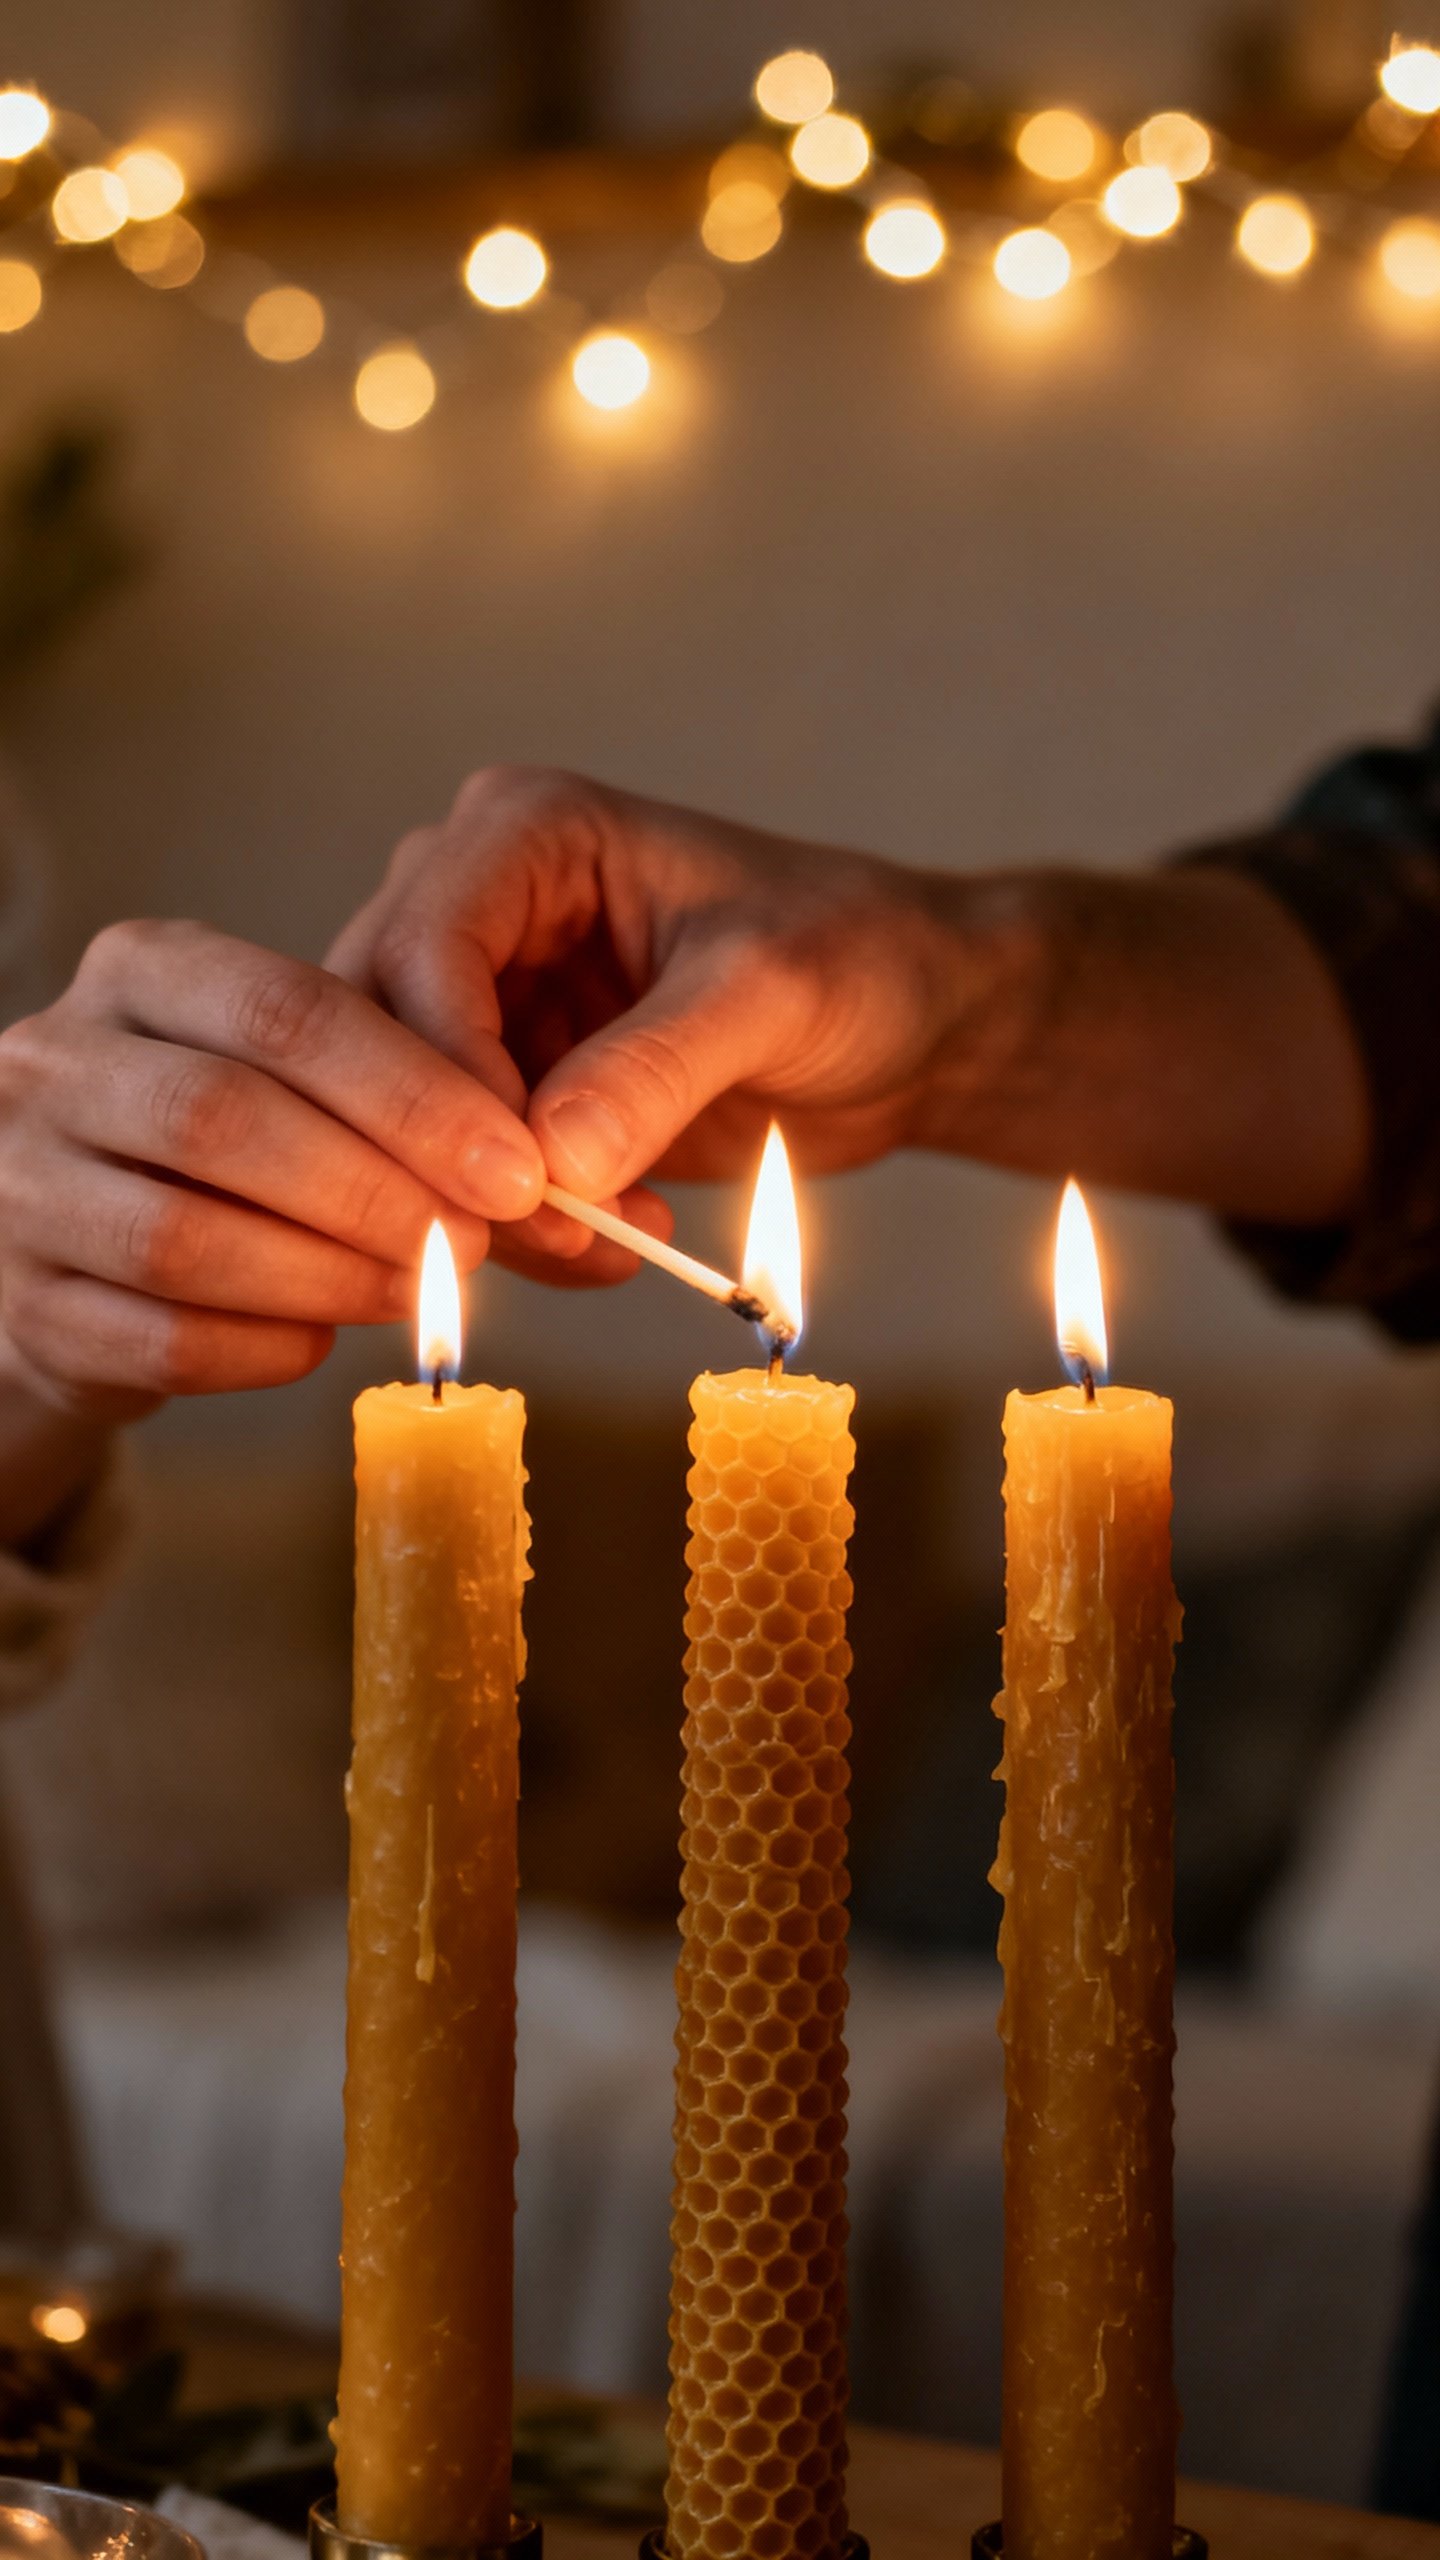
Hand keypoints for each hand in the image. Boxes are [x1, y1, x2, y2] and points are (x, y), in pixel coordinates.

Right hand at [0, 918, 545, 1420]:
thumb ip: (419, 1109)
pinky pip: (159, 1342)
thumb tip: (576, 1186)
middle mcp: (56, 1060)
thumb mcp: (308, 1077)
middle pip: (227, 1121)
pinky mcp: (26, 1306)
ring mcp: (21, 1184)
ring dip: (327, 1277)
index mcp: (144, 971)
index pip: (289, 1011)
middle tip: (477, 1243)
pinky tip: (325, 1340)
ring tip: (417, 1295)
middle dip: (376, 1192)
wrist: (84, 1242)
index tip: (517, 1168)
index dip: (416, 1095)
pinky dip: (264, 1350)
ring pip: (182, 1239)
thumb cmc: (236, 1144)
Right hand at [331, 767, 1369, 1268]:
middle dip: (453, 1149)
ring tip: (608, 1248)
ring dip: (489, 1203)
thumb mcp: (770, 994)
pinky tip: (616, 1246)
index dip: (444, 1073)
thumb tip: (550, 1161)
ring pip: (411, 1117)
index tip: (509, 1177)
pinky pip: (464, 1167)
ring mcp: (492, 999)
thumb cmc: (861, 958)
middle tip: (541, 1235)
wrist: (917, 1026)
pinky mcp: (516, 1084)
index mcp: (525, 833)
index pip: (423, 950)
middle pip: (385, 1038)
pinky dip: (524, 1226)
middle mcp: (482, 904)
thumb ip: (657, 1066)